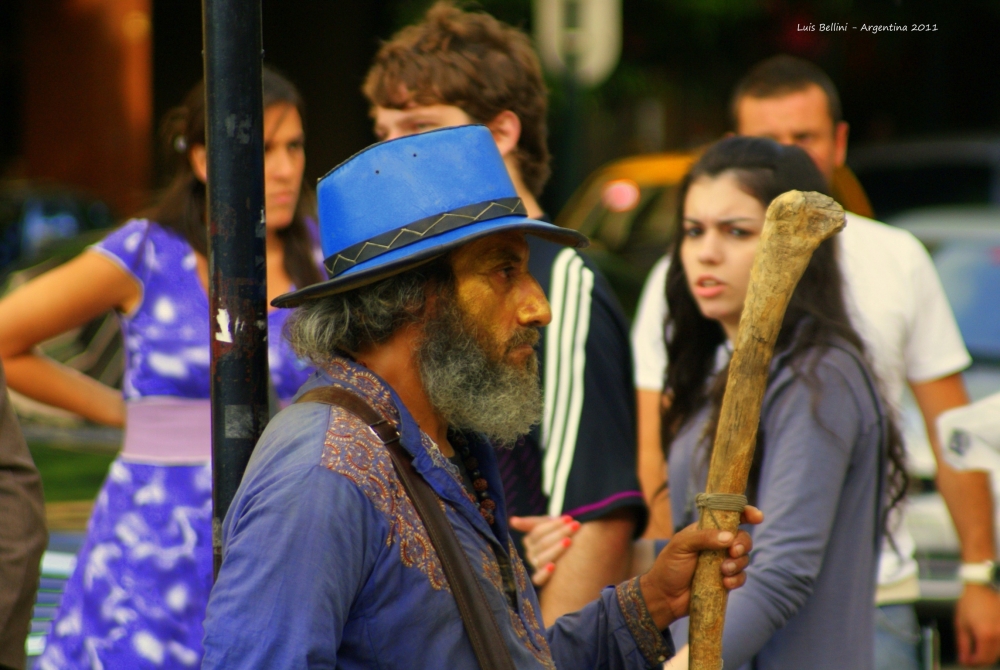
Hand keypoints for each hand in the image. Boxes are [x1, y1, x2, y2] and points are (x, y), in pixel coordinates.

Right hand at [509, 515, 580, 585]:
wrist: (573, 554)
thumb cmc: (558, 535)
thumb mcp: (548, 525)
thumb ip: (531, 523)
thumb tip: (512, 521)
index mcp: (530, 540)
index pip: (538, 531)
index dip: (553, 525)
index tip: (568, 518)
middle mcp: (530, 554)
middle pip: (542, 544)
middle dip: (560, 533)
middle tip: (575, 526)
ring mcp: (535, 566)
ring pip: (541, 559)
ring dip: (556, 549)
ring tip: (569, 541)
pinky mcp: (541, 580)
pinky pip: (538, 579)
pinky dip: (544, 573)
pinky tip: (553, 566)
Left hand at [639, 506, 762, 629]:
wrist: (664, 596)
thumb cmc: (669, 566)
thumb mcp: (681, 545)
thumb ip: (703, 537)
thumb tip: (729, 537)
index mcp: (707, 530)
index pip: (730, 517)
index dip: (746, 514)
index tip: (757, 517)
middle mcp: (717, 545)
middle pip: (743, 538)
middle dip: (743, 543)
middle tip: (733, 551)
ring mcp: (722, 563)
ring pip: (744, 558)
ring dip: (738, 563)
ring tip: (723, 571)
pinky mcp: (725, 581)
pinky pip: (741, 577)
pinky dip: (737, 579)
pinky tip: (725, 583)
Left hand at [955, 584, 999, 665]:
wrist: (980, 588)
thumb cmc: (969, 603)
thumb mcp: (961, 625)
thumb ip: (963, 645)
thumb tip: (964, 659)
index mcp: (985, 634)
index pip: (983, 658)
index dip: (974, 663)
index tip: (967, 661)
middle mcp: (999, 634)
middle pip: (993, 658)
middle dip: (981, 660)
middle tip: (971, 657)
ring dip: (989, 653)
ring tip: (978, 647)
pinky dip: (996, 645)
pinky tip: (988, 641)